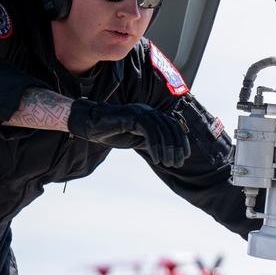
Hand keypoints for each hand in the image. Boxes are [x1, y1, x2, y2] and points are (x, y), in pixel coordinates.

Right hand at [69, 99, 189, 167]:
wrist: (91, 125)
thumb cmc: (112, 133)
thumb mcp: (136, 140)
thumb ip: (150, 143)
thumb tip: (166, 154)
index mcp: (151, 115)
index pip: (173, 126)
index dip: (181, 141)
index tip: (184, 156)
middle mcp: (148, 111)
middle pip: (170, 127)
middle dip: (176, 147)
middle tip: (177, 163)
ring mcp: (140, 112)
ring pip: (162, 129)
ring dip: (167, 149)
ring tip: (167, 163)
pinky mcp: (132, 116)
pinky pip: (149, 131)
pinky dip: (155, 146)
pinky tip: (156, 159)